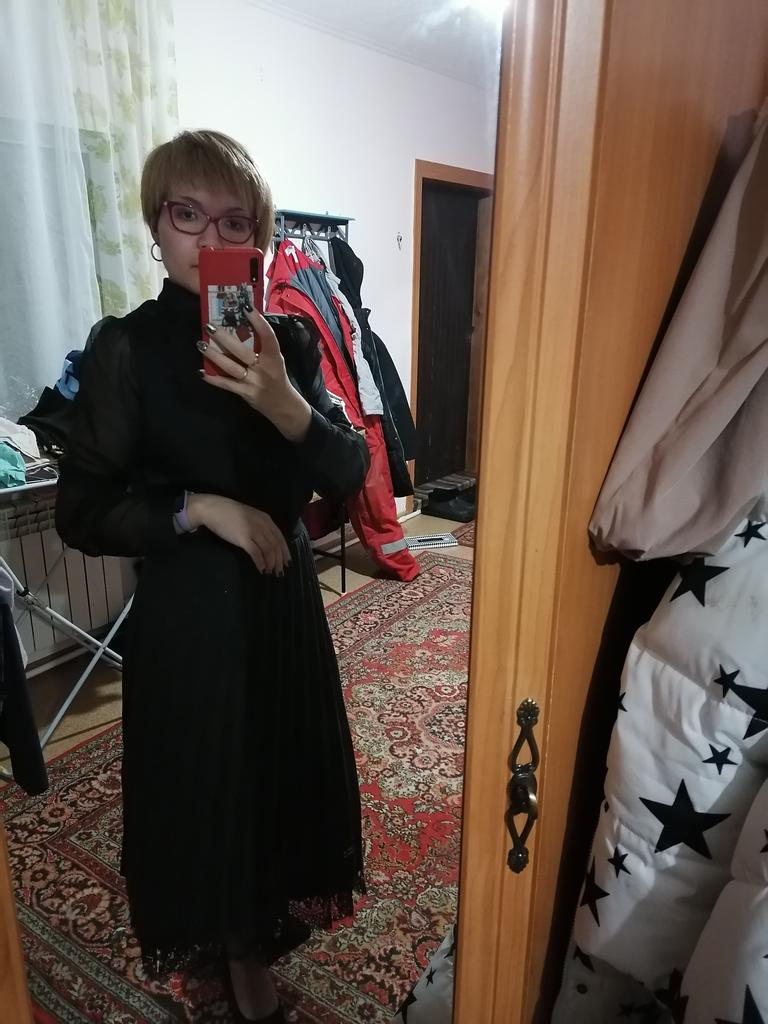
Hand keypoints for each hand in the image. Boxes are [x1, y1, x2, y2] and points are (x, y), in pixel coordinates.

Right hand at [187, 494, 290, 574]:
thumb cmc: (230, 514)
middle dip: (279, 561)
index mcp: (266, 519)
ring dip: (271, 563)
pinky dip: (260, 562)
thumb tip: (269, 543)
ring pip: (268, 550)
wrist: (213, 509)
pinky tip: (261, 569)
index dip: (285, 552)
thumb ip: (261, 527)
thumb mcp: (251, 517)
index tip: (287, 563)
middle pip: (276, 546)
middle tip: (279, 572)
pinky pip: (256, 552)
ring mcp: (253, 530)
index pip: (280, 538)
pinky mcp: (243, 537)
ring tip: (270, 572)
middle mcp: (262, 525)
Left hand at [199, 309, 311, 441]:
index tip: (245, 307)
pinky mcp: (245, 393)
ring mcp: (253, 382)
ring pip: (231, 367)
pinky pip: (226, 384)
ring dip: (214, 355)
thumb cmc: (277, 376)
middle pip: (242, 351)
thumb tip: (245, 324)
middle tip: (209, 326)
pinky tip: (201, 372)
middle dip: (224, 338)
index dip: (258, 321)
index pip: (268, 336)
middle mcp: (264, 368)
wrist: (282, 404)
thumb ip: (264, 345)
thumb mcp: (276, 360)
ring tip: (201, 344)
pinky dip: (213, 379)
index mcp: (274, 357)